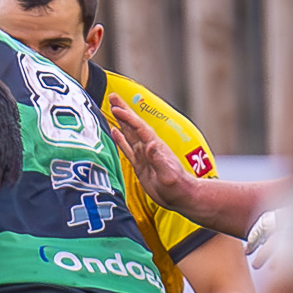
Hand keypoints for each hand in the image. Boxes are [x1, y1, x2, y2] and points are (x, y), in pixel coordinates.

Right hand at [107, 94, 199, 212]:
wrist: (181, 196)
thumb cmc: (176, 187)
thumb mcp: (168, 174)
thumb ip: (159, 160)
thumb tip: (150, 144)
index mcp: (154, 147)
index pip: (138, 128)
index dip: (127, 117)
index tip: (115, 107)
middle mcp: (148, 148)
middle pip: (133, 125)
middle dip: (123, 111)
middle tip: (111, 96)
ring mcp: (144, 155)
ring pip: (129, 134)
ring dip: (120, 121)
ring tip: (111, 108)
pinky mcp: (140, 164)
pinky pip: (127, 148)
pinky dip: (120, 139)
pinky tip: (114, 132)